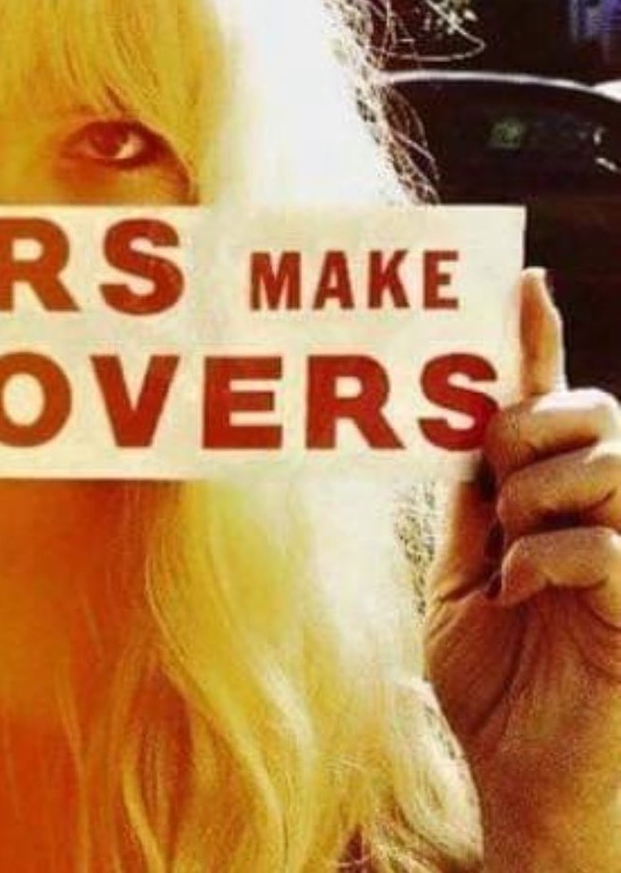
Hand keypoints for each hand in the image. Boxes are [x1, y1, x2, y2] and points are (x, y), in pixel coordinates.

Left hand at [425, 270, 620, 868]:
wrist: (515, 780)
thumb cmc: (488, 686)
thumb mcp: (456, 580)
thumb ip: (469, 507)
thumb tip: (466, 428)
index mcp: (544, 504)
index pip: (546, 407)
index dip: (537, 342)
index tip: (524, 282)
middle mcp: (600, 518)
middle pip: (592, 412)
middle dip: (531, 426)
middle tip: (497, 484)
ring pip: (610, 460)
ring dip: (541, 491)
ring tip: (511, 546)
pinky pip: (612, 542)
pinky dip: (554, 557)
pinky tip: (527, 592)